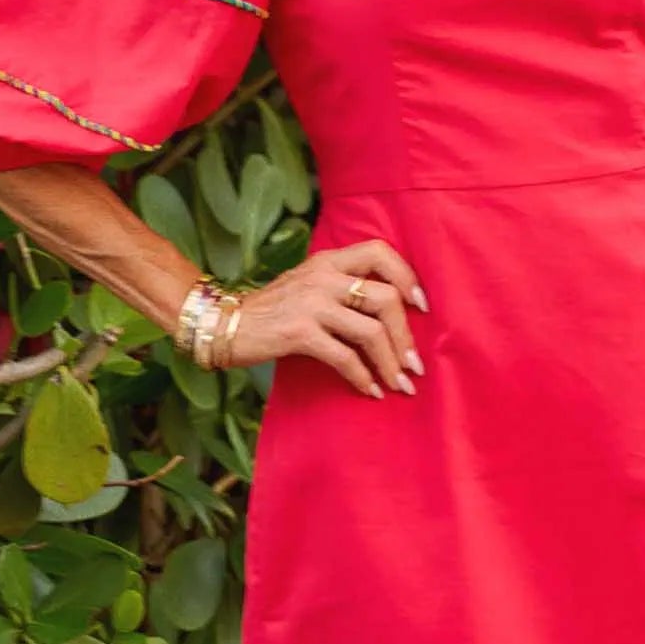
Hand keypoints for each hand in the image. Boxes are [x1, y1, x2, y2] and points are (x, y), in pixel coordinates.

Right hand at [215, 239, 426, 399]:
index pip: (380, 252)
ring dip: (391, 362)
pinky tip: (369, 391)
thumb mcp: (308, 284)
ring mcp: (311, 303)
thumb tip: (390, 309)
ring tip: (399, 383)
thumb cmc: (272, 310)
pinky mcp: (300, 333)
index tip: (421, 306)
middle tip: (413, 364)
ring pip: (370, 331)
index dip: (407, 277)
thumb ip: (341, 285)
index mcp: (329, 260)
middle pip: (385, 298)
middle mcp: (323, 276)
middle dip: (406, 336)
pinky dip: (362, 377)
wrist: (224, 324)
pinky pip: (344, 357)